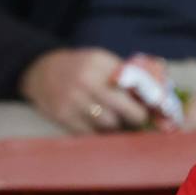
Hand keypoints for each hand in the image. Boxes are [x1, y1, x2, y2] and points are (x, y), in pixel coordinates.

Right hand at [19, 48, 150, 133]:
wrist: (41, 71)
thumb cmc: (80, 68)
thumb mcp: (100, 61)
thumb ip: (124, 75)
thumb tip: (153, 98)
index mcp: (99, 63)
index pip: (132, 85)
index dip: (147, 100)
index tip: (154, 107)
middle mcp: (86, 81)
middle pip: (123, 108)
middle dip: (136, 117)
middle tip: (139, 119)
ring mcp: (73, 100)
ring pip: (109, 124)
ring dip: (118, 126)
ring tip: (118, 122)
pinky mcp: (64, 117)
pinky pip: (91, 133)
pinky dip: (100, 133)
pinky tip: (101, 127)